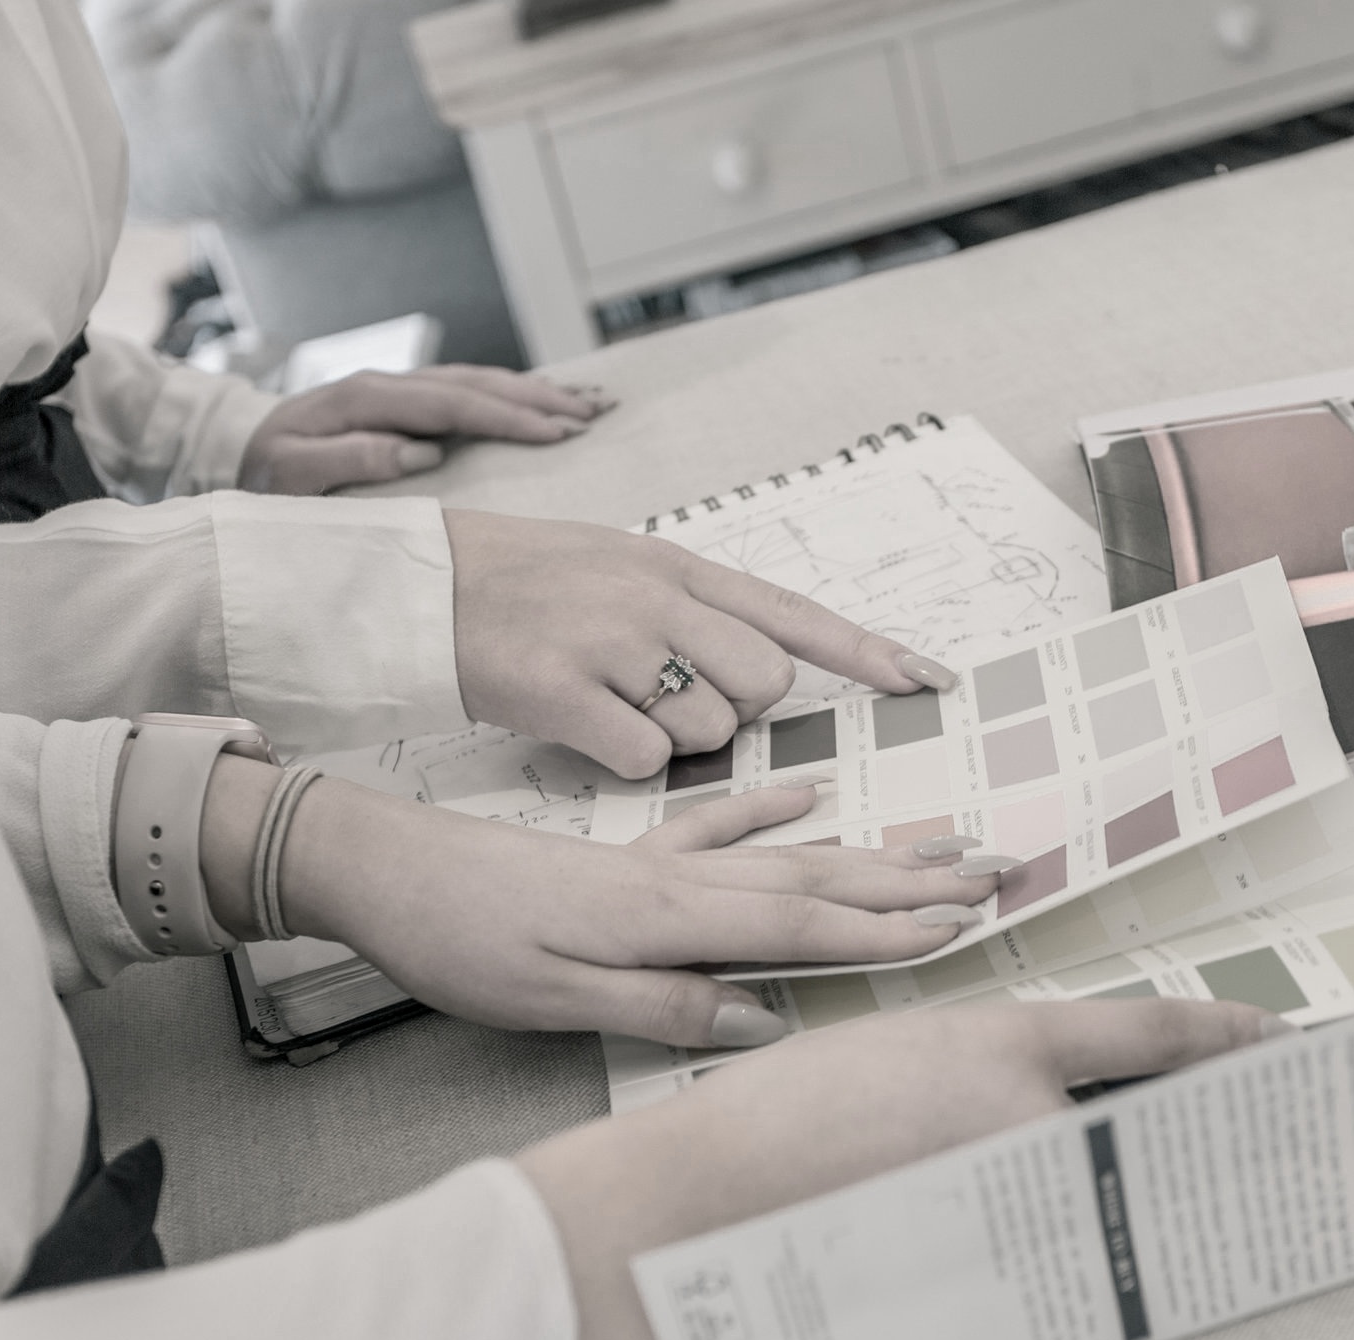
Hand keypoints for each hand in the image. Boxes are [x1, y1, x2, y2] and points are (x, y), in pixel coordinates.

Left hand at [203, 767, 1004, 1042]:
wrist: (378, 866)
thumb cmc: (459, 941)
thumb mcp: (553, 998)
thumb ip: (662, 1006)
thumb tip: (759, 1020)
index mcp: (668, 917)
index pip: (802, 929)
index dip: (887, 933)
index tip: (965, 928)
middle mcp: (678, 879)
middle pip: (818, 880)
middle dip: (912, 884)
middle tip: (997, 874)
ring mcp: (655, 860)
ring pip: (787, 853)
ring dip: (869, 850)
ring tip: (939, 842)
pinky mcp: (622, 855)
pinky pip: (717, 824)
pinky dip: (772, 809)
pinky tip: (811, 791)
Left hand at [237, 366, 611, 494]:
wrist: (235, 454)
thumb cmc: (264, 477)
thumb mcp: (289, 476)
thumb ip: (347, 459)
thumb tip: (417, 451)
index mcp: (367, 399)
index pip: (452, 404)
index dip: (507, 416)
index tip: (555, 431)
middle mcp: (389, 385)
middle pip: (478, 384)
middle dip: (540, 397)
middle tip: (594, 413)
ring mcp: (400, 389)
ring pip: (480, 382)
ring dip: (536, 391)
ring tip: (589, 402)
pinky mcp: (406, 402)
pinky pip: (470, 393)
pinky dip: (512, 395)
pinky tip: (546, 402)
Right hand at [446, 509, 958, 777]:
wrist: (423, 585)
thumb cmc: (526, 584)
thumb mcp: (621, 567)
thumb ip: (696, 609)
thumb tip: (767, 665)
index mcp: (679, 567)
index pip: (795, 614)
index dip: (868, 652)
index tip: (930, 681)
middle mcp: (658, 598)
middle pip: (764, 686)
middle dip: (734, 710)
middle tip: (666, 697)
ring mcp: (614, 642)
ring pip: (709, 731)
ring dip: (673, 740)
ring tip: (611, 702)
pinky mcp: (566, 689)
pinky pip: (644, 757)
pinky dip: (623, 759)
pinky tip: (582, 726)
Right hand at [518, 998, 1285, 1339]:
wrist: (725, 1191)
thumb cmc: (801, 1108)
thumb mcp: (910, 1048)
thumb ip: (999, 1065)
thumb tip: (1073, 1099)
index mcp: (1012, 1046)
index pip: (1149, 1033)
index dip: (1222, 1032)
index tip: (1274, 1037)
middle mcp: (1035, 1120)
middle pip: (1151, 1126)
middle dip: (1192, 1123)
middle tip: (1232, 1123)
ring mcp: (1019, 1198)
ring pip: (1111, 1190)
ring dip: (1137, 1189)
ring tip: (1158, 1190)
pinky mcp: (995, 1263)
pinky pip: (1064, 1247)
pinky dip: (1079, 1243)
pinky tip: (1072, 1243)